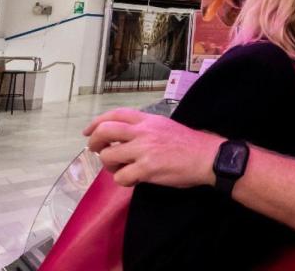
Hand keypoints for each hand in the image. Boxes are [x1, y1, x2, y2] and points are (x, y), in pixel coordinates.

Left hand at [84, 108, 223, 187]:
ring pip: (108, 156)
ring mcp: (143, 150)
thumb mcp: (164, 126)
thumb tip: (123, 137)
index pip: (115, 114)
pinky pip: (121, 176)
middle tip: (96, 150)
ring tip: (120, 168)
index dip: (97, 122)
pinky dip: (123, 180)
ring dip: (109, 165)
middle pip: (105, 131)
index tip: (88, 132)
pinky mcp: (146, 169)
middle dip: (94, 142)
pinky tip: (132, 180)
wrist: (206, 157)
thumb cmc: (187, 143)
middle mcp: (142, 131)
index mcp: (147, 119)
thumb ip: (144, 128)